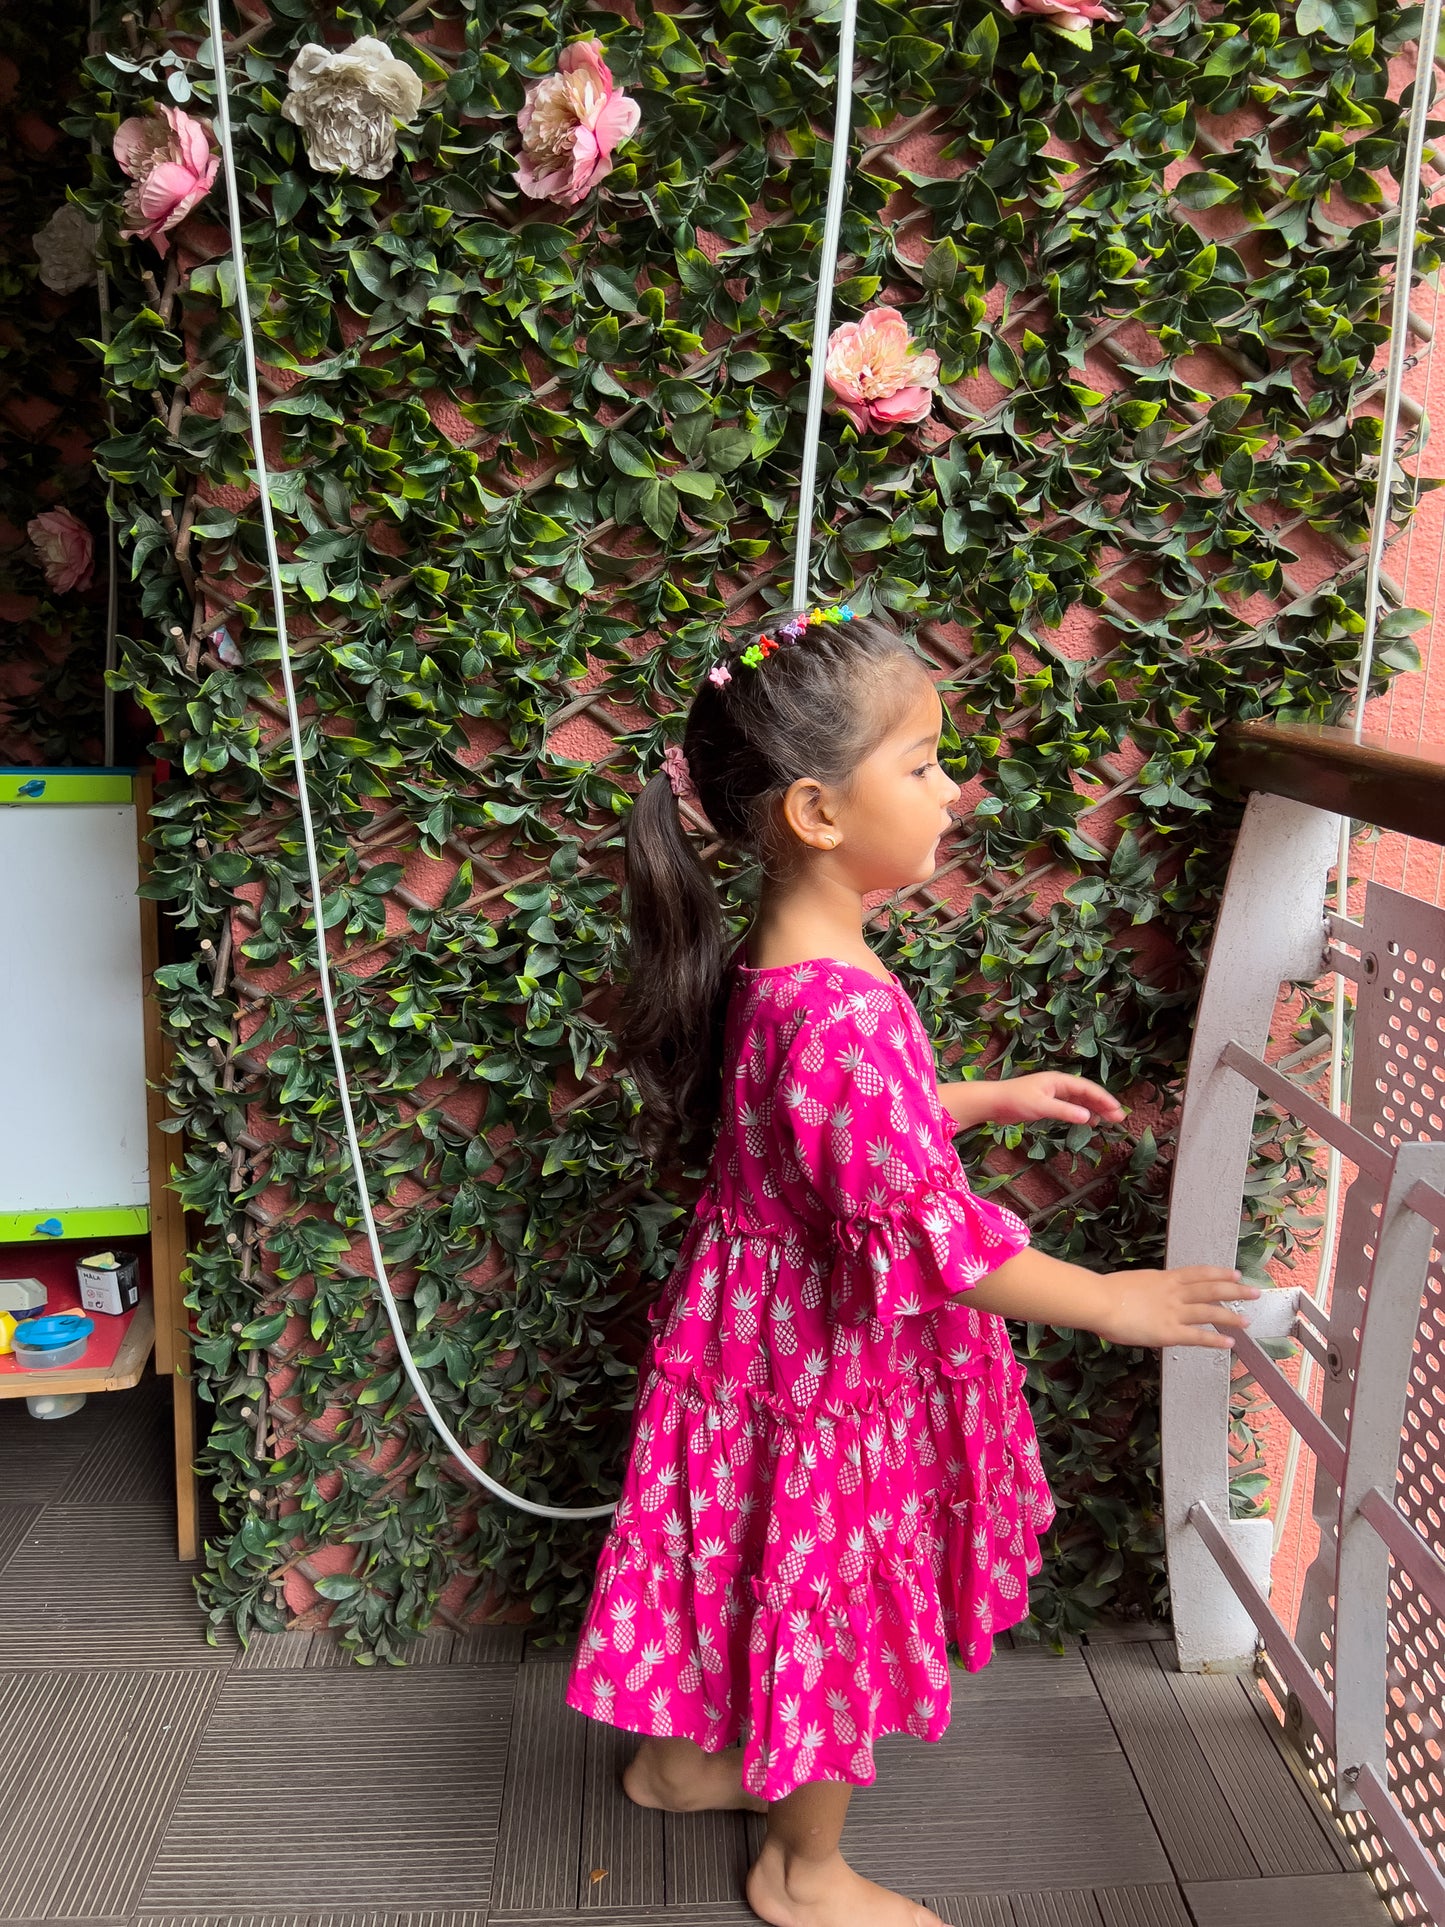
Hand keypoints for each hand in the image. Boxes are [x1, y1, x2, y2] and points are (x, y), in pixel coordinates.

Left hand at [944, 1071, 1125, 1128]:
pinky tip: (1090, 1122)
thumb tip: (1089, 1117)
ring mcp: (1053, 1094)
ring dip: (1095, 1110)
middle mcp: (1058, 1085)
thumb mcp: (1042, 1106)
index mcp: (1059, 1080)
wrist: (993, 1102)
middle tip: (1120, 1118)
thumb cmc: (1015, 1100)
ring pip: (1080, 1101)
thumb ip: (1066, 1112)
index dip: (1104, 1098)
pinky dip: (1082, 1113)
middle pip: (1086, 1094)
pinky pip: (1071, 1107)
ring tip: (1110, 1121)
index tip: (1117, 1109)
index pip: (1087, 1088)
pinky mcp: (1047, 1103)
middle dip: (1104, 1105)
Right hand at [1095, 1266, 1257, 1350]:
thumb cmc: (1106, 1292)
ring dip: (1231, 1316)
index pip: (1199, 1273)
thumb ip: (1147, 1290)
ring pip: (1210, 1312)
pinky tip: (1229, 1342)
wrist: (1099, 1301)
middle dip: (1236, 1290)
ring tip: (1247, 1320)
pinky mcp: (1169, 1333)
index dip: (1219, 1273)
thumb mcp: (1133, 1283)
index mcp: (1164, 1279)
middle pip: (1212, 1289)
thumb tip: (1147, 1296)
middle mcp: (1174, 1293)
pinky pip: (1197, 1337)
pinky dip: (1215, 1340)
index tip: (1235, 1273)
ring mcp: (1174, 1312)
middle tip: (1254, 1292)